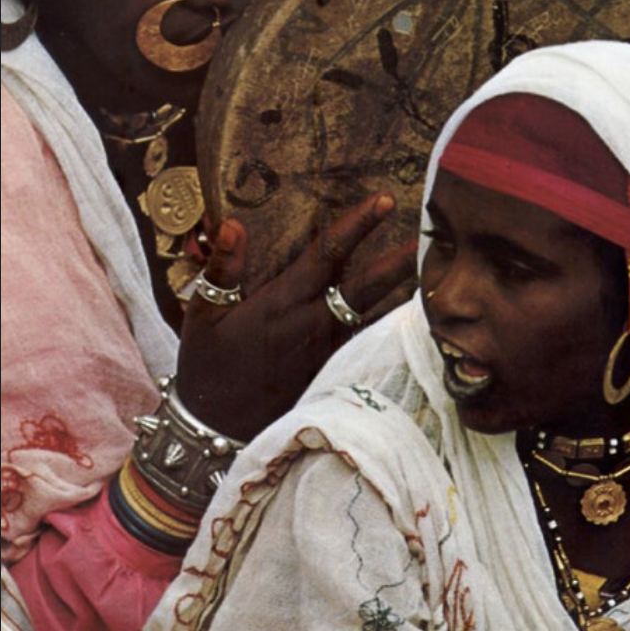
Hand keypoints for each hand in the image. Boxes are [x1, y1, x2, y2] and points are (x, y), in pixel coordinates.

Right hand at [176, 192, 415, 438]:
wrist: (215, 429)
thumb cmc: (207, 366)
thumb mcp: (201, 315)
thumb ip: (221, 268)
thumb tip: (234, 224)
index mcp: (279, 304)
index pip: (325, 256)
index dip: (356, 226)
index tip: (383, 201)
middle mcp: (310, 325)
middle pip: (364, 286)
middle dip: (396, 259)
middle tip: (427, 235)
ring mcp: (324, 352)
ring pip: (370, 314)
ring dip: (399, 291)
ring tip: (427, 269)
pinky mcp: (328, 372)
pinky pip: (363, 341)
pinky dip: (384, 322)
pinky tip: (404, 312)